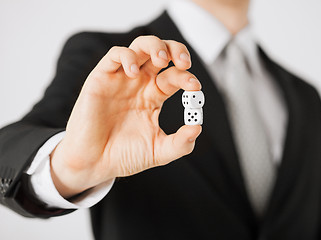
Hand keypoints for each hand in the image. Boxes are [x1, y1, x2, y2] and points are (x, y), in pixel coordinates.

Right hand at [50, 36, 201, 197]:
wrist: (94, 164)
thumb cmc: (124, 156)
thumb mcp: (159, 152)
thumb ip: (181, 143)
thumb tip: (197, 127)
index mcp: (153, 96)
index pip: (174, 76)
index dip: (187, 78)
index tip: (195, 87)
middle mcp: (139, 83)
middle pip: (161, 53)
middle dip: (176, 51)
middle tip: (184, 63)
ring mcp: (120, 79)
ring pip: (140, 46)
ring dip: (155, 46)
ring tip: (162, 60)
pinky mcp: (101, 78)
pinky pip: (115, 55)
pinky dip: (127, 57)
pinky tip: (134, 72)